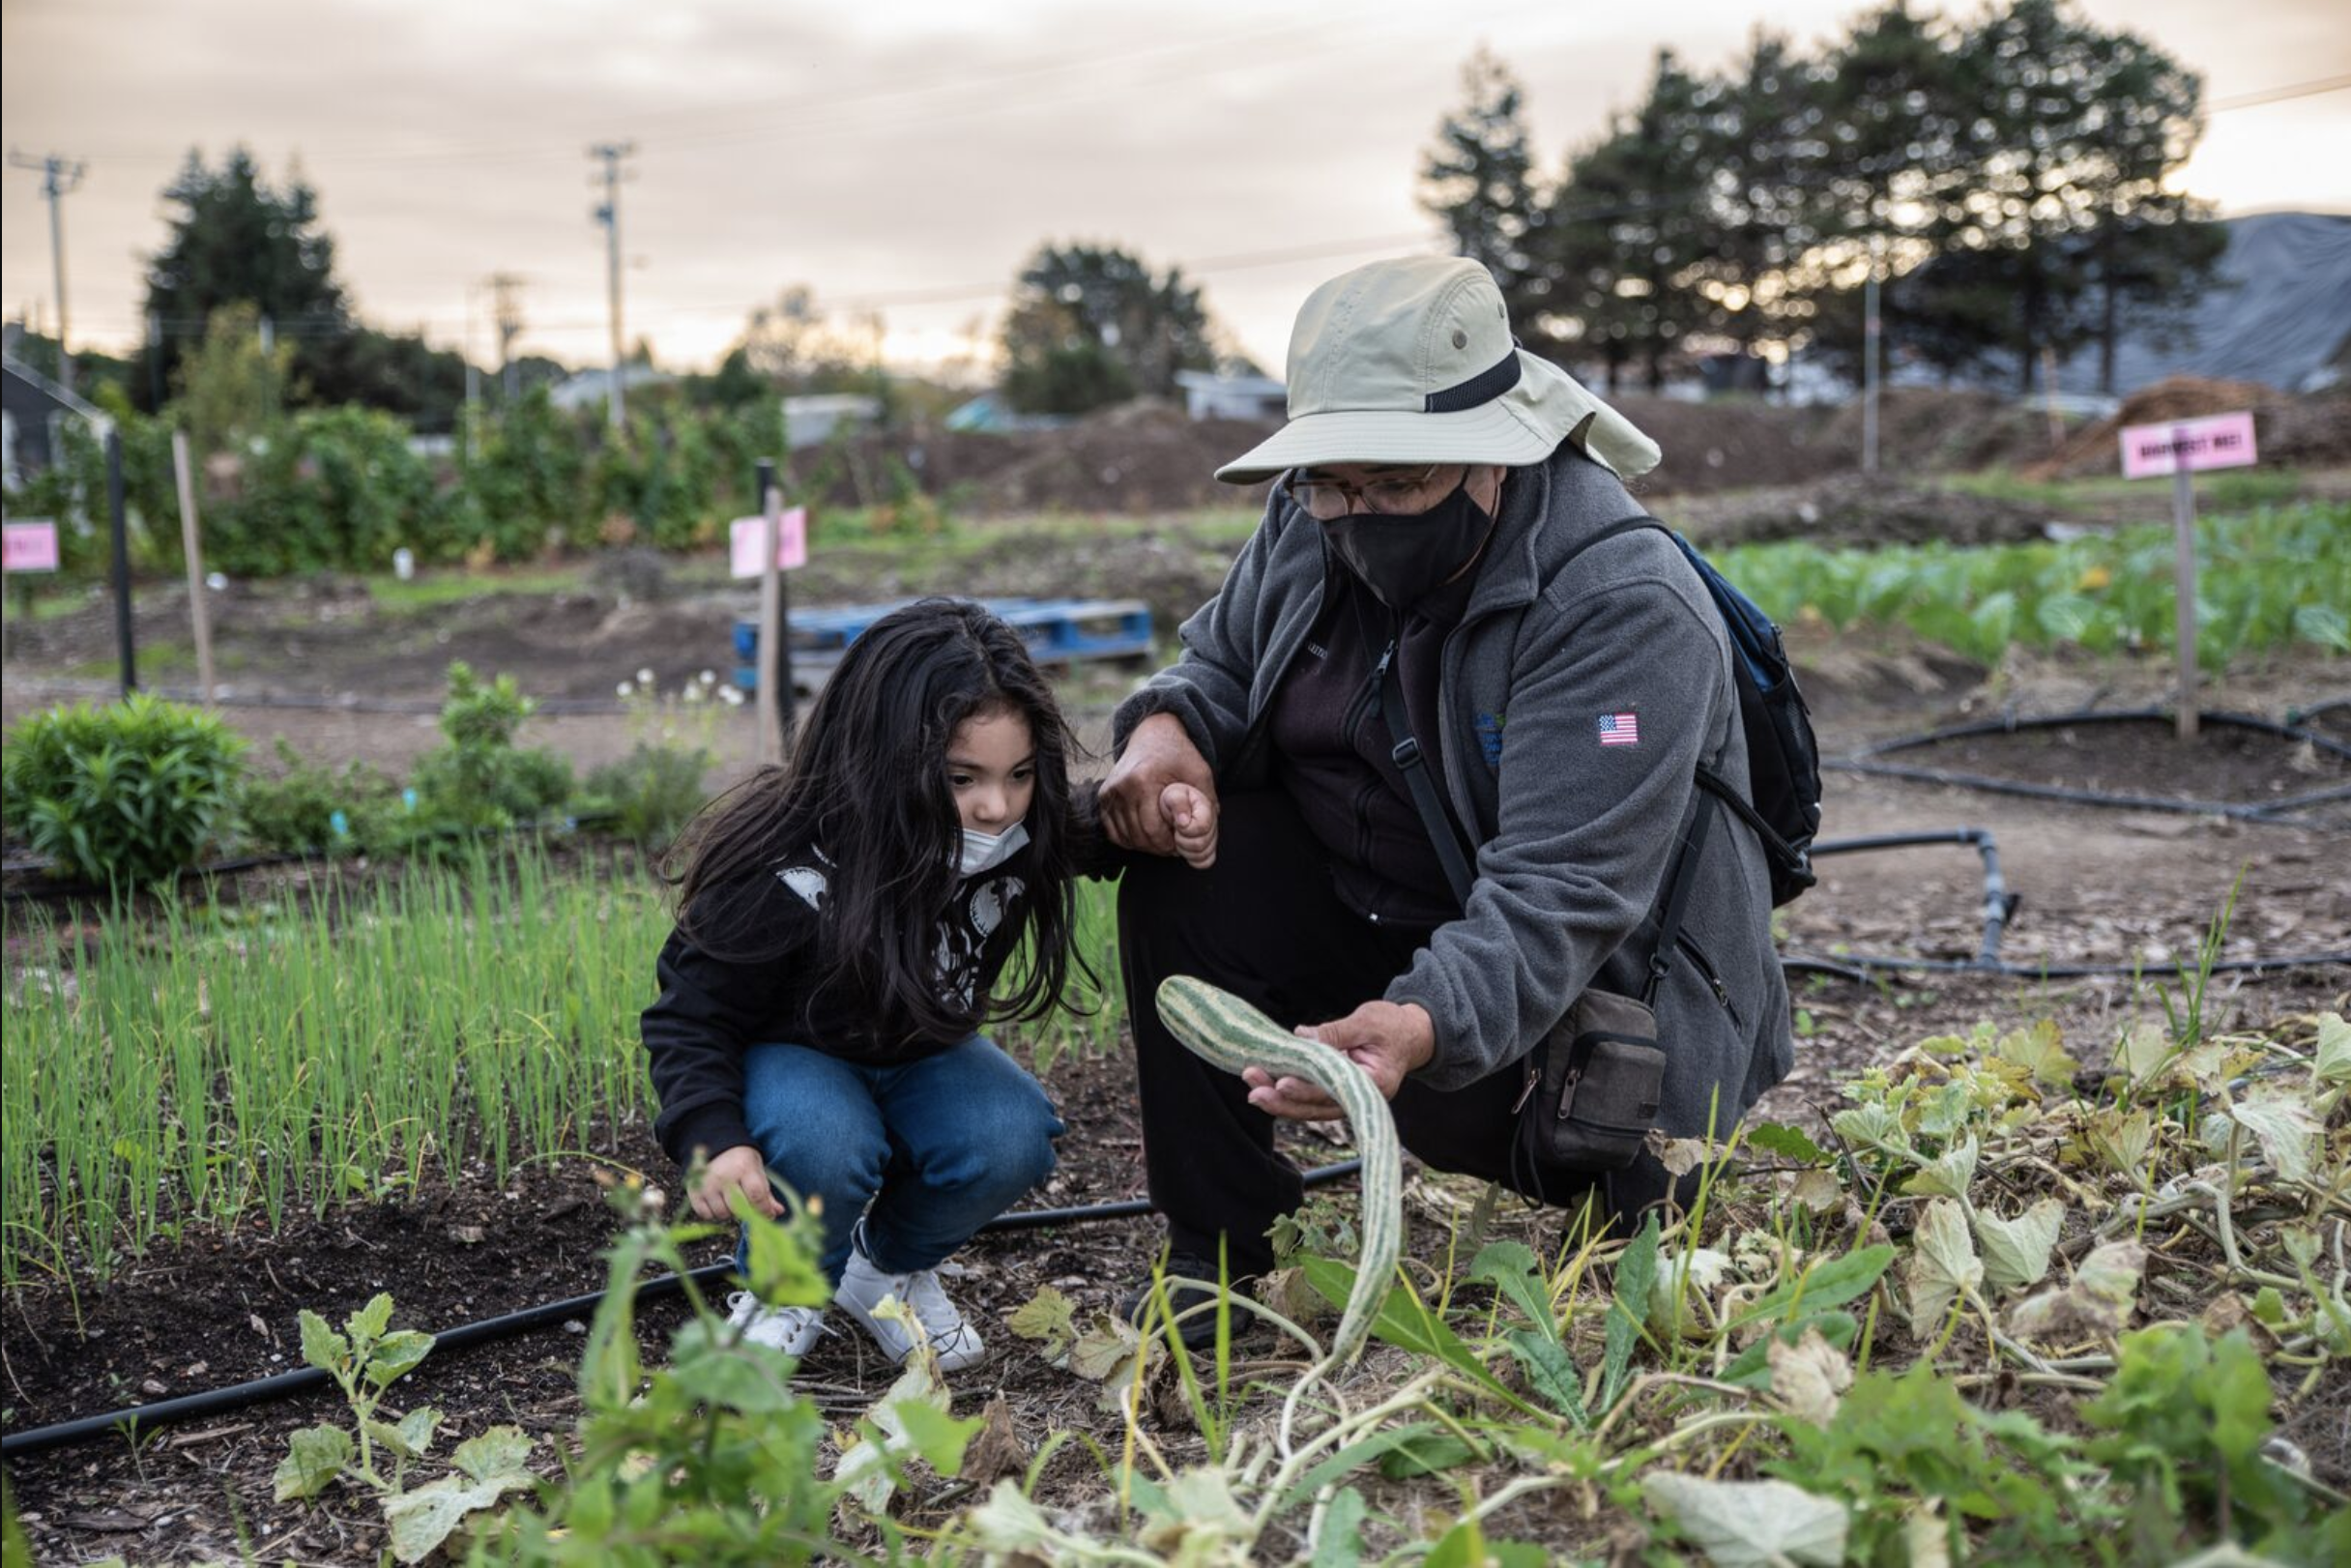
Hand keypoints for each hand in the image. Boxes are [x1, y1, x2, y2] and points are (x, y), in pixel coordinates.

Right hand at [690, 1143, 781, 1222]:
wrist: (716, 1146)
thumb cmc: (742, 1162)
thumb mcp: (757, 1171)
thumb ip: (766, 1194)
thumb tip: (778, 1213)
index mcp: (744, 1168)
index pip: (756, 1195)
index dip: (763, 1209)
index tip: (767, 1214)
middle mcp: (724, 1176)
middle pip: (738, 1208)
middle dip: (746, 1211)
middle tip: (747, 1204)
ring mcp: (707, 1184)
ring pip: (722, 1214)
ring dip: (729, 1213)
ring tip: (730, 1200)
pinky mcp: (694, 1191)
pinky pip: (706, 1215)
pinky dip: (713, 1213)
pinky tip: (717, 1202)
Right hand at [1102, 712, 1216, 857]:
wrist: (1152, 736)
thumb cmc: (1179, 756)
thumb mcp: (1199, 774)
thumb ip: (1205, 802)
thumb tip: (1197, 830)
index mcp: (1143, 780)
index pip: (1152, 828)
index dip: (1167, 843)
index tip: (1180, 844)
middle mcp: (1121, 787)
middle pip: (1138, 835)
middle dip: (1157, 847)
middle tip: (1172, 846)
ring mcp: (1109, 792)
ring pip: (1125, 836)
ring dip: (1144, 845)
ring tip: (1161, 840)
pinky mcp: (1103, 797)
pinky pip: (1113, 832)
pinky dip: (1129, 839)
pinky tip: (1145, 834)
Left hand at [1240, 1001, 1436, 1120]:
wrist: (1411, 1035)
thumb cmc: (1393, 1026)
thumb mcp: (1368, 1021)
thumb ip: (1336, 1032)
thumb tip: (1301, 1037)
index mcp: (1376, 1084)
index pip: (1335, 1092)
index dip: (1307, 1090)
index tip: (1281, 1083)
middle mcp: (1361, 1099)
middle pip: (1317, 1107)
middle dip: (1283, 1101)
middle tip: (1254, 1090)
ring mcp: (1349, 1098)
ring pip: (1310, 1106)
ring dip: (1279, 1099)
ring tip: (1252, 1086)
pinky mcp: (1337, 1092)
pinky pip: (1310, 1097)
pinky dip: (1288, 1092)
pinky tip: (1265, 1084)